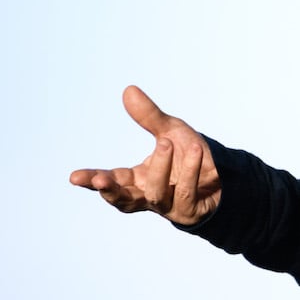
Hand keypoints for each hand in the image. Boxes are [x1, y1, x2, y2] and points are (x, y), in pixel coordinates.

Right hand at [69, 85, 220, 225]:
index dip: (93, 180)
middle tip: (100, 178)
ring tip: (166, 142)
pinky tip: (196, 150)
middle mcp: (149, 196)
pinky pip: (186, 191)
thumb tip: (128, 90)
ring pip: (156, 194)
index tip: (74, 177)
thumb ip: (149, 117)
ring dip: (159, 168)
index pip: (111, 181)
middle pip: (123, 201)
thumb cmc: (190, 156)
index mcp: (137, 180)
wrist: (225, 173)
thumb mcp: (170, 131)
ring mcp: (169, 206)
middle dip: (110, 190)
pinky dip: (190, 170)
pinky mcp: (191, 210)